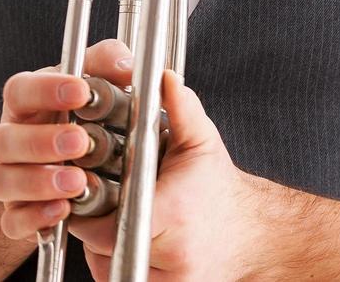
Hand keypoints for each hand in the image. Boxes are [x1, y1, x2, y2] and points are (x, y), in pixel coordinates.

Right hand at [0, 39, 134, 242]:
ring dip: (37, 182)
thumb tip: (125, 64)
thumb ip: (112, 63)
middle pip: (1, 139)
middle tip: (81, 142)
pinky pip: (11, 221)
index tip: (81, 92)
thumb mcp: (106, 81)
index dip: (44, 90)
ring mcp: (12, 176)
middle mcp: (14, 138)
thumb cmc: (95, 116)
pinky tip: (63, 210)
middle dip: (40, 142)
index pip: (19, 90)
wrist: (104, 165)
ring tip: (78, 181)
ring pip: (0, 181)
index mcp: (30, 102)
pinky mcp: (19, 212)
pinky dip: (34, 218)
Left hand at [65, 53, 270, 280]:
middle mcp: (170, 254)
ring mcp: (167, 281)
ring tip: (119, 214)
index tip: (89, 185)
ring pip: (104, 263)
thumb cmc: (219, 189)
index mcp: (172, 215)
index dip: (88, 203)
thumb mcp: (202, 142)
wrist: (250, 234)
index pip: (102, 221)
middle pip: (99, 242)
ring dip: (102, 241)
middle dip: (93, 219)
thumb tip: (164, 77)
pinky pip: (117, 278)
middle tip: (103, 195)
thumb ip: (181, 109)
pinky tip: (128, 236)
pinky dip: (114, 259)